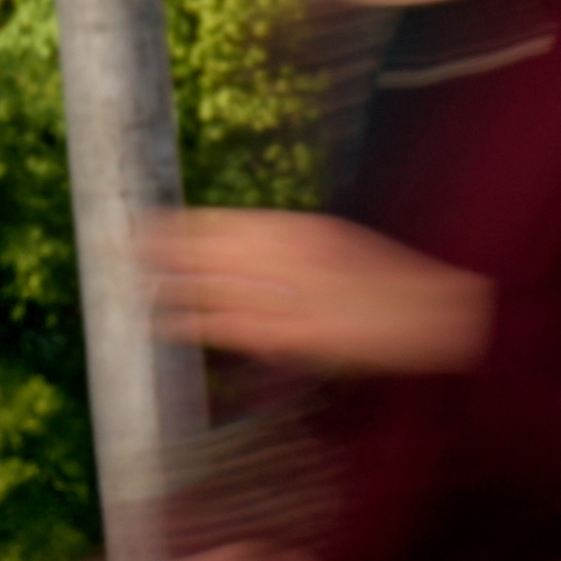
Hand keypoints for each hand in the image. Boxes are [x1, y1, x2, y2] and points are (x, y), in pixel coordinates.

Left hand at [153, 208, 489, 378]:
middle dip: (162, 253)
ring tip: (134, 284)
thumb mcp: (334, 239)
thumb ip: (284, 241)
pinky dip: (200, 326)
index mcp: (301, 230)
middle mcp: (293, 260)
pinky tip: (169, 325)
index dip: (176, 226)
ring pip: (216, 292)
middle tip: (117, 249)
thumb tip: (229, 243)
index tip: (140, 224)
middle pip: (210, 253)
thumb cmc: (388, 274)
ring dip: (172, 288)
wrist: (443, 313)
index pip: (222, 224)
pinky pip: (238, 331)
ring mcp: (296, 300)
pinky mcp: (302, 337)